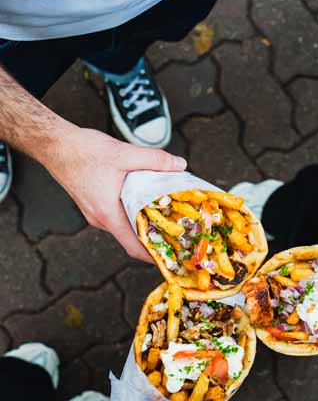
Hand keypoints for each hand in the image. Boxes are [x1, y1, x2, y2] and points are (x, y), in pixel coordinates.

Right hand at [46, 125, 185, 260]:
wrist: (54, 144)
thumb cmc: (82, 151)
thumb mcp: (124, 153)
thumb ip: (154, 160)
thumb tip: (180, 165)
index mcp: (108, 214)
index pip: (134, 247)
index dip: (155, 255)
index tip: (173, 256)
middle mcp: (100, 219)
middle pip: (132, 237)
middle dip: (155, 236)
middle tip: (178, 231)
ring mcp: (95, 213)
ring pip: (125, 225)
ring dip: (143, 222)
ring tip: (167, 215)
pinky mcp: (93, 204)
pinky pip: (117, 215)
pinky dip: (132, 212)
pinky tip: (145, 200)